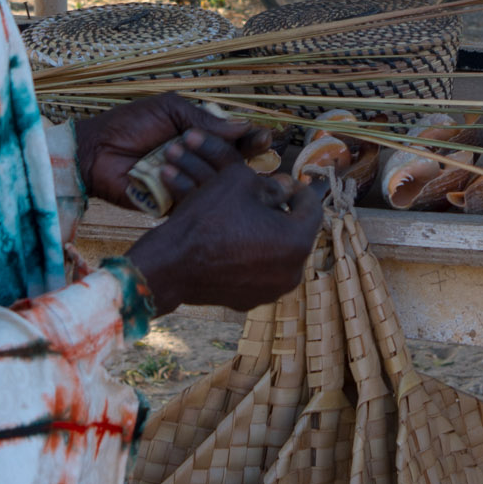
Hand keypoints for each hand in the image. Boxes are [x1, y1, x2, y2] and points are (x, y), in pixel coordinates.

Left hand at [74, 95, 273, 208]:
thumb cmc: (128, 125)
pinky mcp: (173, 204)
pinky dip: (196, 188)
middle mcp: (197, 162)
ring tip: (210, 156)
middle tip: (260, 147)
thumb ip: (203, 118)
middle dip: (247, 155)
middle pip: (232, 163)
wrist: (95, 150)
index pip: (232, 139)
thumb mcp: (168, 110)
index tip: (263, 135)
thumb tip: (242, 125)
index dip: (250, 138)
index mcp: (197, 138)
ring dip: (217, 168)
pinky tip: (197, 179)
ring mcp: (187, 185)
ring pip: (217, 184)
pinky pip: (195, 200)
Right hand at [125, 166, 325, 315]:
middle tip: (265, 200)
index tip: (287, 182)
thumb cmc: (207, 218)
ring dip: (268, 237)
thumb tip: (284, 189)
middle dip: (283, 215)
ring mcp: (271, 292)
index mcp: (297, 242)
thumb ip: (271, 183)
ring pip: (278, 255)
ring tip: (246, 221)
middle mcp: (292, 273)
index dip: (299, 190)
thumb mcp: (240, 181)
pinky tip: (231, 244)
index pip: (312, 208)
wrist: (170, 264)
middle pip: (296, 234)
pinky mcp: (249, 302)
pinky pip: (259, 273)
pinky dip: (251, 258)